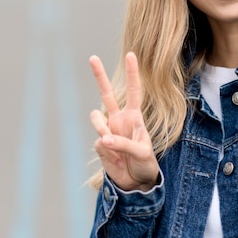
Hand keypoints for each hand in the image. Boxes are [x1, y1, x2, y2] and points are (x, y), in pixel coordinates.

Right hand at [89, 52, 159, 191]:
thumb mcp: (142, 153)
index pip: (134, 91)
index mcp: (135, 117)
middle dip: (99, 75)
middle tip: (92, 57)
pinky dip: (106, 150)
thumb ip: (125, 144)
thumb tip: (104, 138)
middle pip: (107, 93)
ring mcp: (108, 130)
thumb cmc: (145, 163)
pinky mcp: (99, 143)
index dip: (133, 73)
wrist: (136, 182)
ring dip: (102, 127)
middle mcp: (119, 119)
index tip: (131, 54)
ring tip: (113, 144)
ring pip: (96, 117)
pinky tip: (115, 159)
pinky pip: (98, 141)